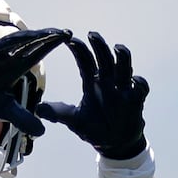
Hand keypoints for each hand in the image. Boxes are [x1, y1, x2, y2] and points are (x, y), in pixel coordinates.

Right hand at [0, 27, 69, 136]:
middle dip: (42, 37)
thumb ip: (22, 118)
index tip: (68, 36)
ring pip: (6, 45)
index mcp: (15, 65)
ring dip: (20, 40)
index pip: (36, 51)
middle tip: (59, 32)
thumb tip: (41, 131)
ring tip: (36, 36)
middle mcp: (4, 57)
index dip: (50, 43)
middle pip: (26, 44)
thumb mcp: (5, 110)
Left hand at [38, 31, 147, 159]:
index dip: (79, 50)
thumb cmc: (94, 127)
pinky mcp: (135, 100)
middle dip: (99, 46)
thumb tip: (38, 109)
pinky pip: (140, 88)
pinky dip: (138, 83)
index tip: (69, 40)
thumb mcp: (73, 120)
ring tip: (118, 48)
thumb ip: (58, 113)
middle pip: (104, 59)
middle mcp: (108, 82)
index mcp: (92, 83)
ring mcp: (122, 90)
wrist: (113, 143)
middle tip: (92, 35)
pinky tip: (134, 81)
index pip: (85, 62)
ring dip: (122, 58)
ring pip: (124, 68)